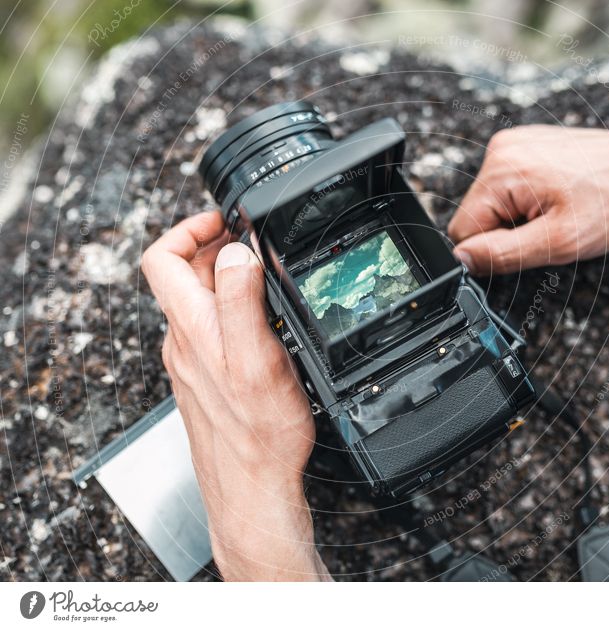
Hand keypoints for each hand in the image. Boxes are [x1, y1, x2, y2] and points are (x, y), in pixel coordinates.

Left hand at [141, 211, 329, 580]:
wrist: (253, 487)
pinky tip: (263, 322)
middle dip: (217, 249)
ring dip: (227, 278)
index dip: (190, 228)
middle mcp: (184, 342)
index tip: (225, 222)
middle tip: (256, 244)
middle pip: (183, 276)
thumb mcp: (256, 357)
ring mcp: (193, 362)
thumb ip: (240, 301)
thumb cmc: (258, 433)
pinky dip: (233, 310)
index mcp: (191, 328)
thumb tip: (233, 252)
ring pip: (199, 303)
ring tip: (265, 276)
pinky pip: (212, 330)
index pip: (162, 258)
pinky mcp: (207, 380)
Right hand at [448, 126, 608, 273]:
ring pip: (494, 202)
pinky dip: (530, 199)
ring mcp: (517, 141)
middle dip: (509, 230)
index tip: (531, 243)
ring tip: (560, 209)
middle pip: (478, 213)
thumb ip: (502, 254)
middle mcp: (504, 147)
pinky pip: (511, 185)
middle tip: (551, 227)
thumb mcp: (557, 243)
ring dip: (521, 216)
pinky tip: (561, 196)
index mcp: (503, 169)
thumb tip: (463, 258)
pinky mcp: (531, 143)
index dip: (494, 250)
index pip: (463, 230)